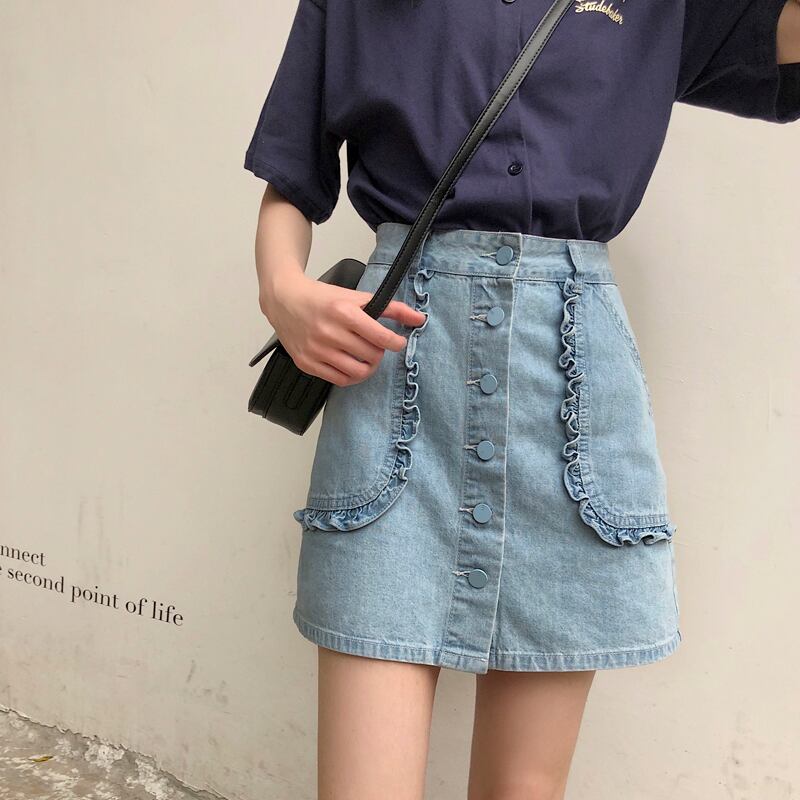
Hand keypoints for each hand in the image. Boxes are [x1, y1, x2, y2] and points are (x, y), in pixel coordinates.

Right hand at [259, 272, 427, 385]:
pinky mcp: (307, 363)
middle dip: (379, 352)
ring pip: (357, 371)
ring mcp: (317, 350)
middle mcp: (329, 332)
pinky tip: (351, 364)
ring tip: (366, 357)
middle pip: (371, 355)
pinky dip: (351, 375)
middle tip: (376, 346)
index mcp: (343, 312)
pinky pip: (339, 380)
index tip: (397, 342)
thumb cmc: (321, 298)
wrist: (284, 300)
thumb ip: (390, 308)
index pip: (381, 337)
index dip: (395, 343)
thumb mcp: (356, 297)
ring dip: (368, 367)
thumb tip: (419, 318)